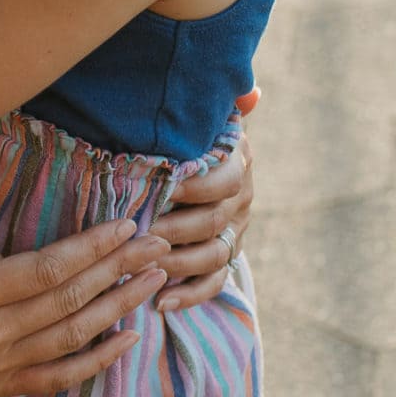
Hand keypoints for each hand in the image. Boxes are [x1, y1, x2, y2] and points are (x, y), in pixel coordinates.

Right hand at [0, 218, 171, 396]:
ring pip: (73, 337)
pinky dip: (97, 360)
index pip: (48, 268)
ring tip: (153, 280)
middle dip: (119, 269)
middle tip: (159, 245)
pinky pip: (58, 379)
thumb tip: (36, 260)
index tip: (128, 226)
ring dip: (119, 307)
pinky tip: (126, 338)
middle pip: (70, 300)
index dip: (94, 247)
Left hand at [147, 88, 256, 311]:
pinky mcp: (225, 257)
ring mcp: (235, 230)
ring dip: (178, 262)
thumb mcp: (204, 115)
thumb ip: (222, 105)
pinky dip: (189, 296)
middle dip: (176, 228)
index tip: (162, 188)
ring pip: (212, 255)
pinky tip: (161, 303)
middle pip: (214, 221)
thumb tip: (252, 93)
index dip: (196, 186)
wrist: (200, 162)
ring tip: (145, 265)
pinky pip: (213, 283)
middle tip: (143, 232)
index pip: (226, 179)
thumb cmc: (189, 132)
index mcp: (238, 161)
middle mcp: (242, 199)